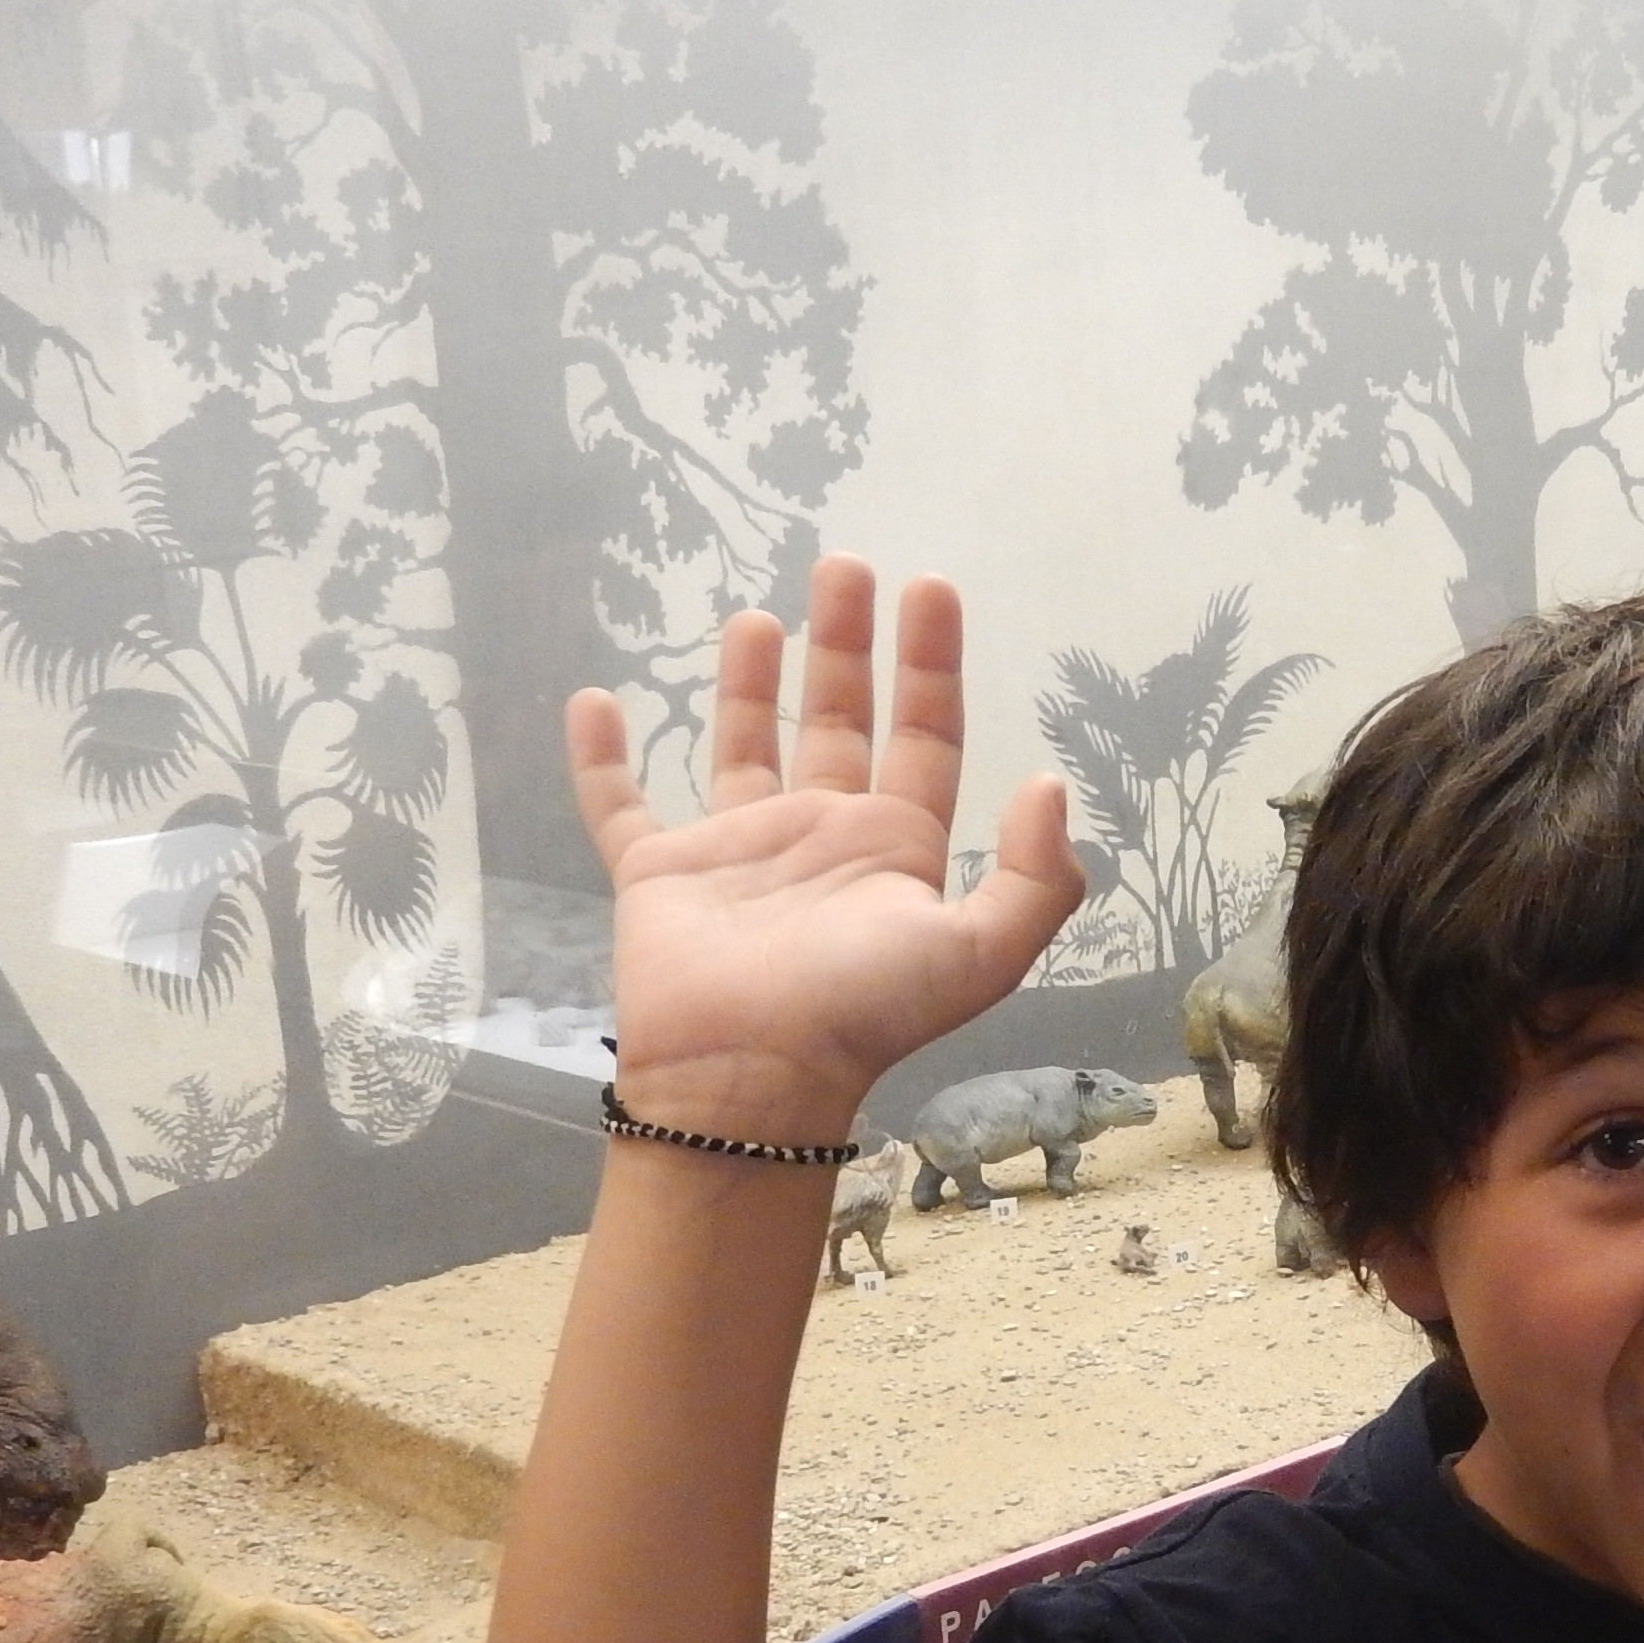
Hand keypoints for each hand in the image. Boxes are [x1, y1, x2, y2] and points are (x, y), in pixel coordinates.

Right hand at [570, 557, 1081, 1144]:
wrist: (747, 1077)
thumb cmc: (862, 1012)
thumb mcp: (979, 952)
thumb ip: (1031, 877)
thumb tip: (1048, 785)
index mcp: (895, 847)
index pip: (925, 734)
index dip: (932, 664)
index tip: (930, 586)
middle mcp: (821, 837)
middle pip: (841, 720)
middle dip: (846, 645)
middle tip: (844, 566)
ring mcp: (738, 852)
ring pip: (745, 746)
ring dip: (752, 684)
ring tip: (757, 615)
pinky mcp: (658, 874)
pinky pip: (620, 806)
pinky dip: (602, 759)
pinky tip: (594, 701)